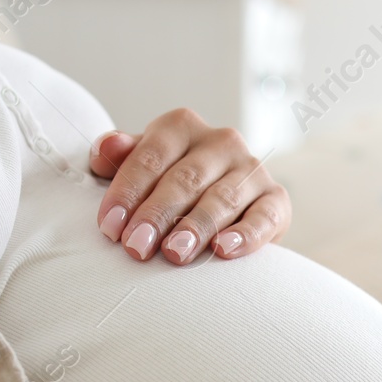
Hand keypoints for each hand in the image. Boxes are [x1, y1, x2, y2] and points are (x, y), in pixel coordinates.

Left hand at [88, 108, 290, 264]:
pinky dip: (245, 235)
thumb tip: (106, 148)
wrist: (226, 205)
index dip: (128, 192)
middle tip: (137, 247)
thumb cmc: (172, 185)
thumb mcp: (143, 166)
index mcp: (181, 127)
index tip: (111, 227)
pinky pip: (263, 217)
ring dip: (196, 227)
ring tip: (175, 254)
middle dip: (158, 215)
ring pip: (222, 198)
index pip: (150, 157)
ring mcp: (252, 169)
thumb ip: (122, 157)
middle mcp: (221, 141)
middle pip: (185, 179)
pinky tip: (224, 251)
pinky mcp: (276, 199)